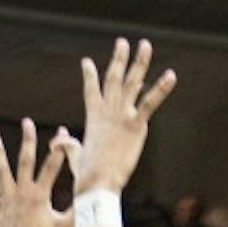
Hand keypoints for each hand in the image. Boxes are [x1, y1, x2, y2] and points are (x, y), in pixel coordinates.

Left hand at [0, 122, 72, 226]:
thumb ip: (77, 213)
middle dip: (27, 140)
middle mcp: (22, 193)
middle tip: (27, 122)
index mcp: (40, 196)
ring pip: (2, 171)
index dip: (59, 149)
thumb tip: (93, 202)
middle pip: (25, 161)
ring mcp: (7, 201)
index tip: (63, 134)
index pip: (51, 166)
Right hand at [74, 38, 175, 194]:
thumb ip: (67, 145)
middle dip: (118, 59)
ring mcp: (122, 115)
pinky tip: (171, 75)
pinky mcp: (136, 125)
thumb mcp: (74, 156)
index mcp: (93, 117)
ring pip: (132, 82)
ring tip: (145, 44)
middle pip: (113, 77)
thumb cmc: (85, 175)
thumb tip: (56, 141)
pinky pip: (150, 102)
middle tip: (122, 42)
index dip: (89, 76)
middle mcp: (107, 110)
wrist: (97, 183)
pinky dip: (161, 88)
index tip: (86, 62)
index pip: (90, 90)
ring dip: (139, 62)